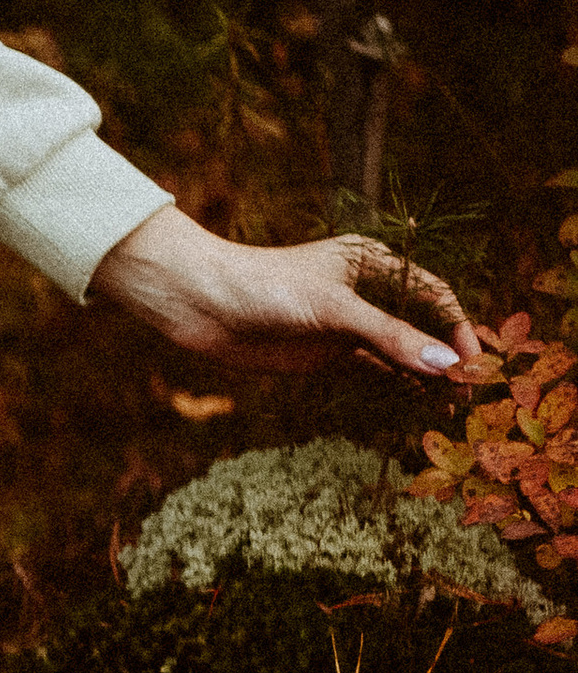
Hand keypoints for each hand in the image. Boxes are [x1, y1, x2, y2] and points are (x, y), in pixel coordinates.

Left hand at [90, 205, 477, 381]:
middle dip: (444, 357)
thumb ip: (389, 337)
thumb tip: (444, 366)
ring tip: (450, 409)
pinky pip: (372, 373)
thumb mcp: (332, 310)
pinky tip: (416, 409)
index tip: (474, 363)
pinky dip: (394, 389)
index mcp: (374, 263)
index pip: (434, 294)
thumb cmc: (264, 286)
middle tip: (470, 394)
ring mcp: (345, 325)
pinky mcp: (325, 354)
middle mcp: (365, 292)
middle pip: (420, 326)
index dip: (458, 328)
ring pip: (398, 353)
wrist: (199, 303)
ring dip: (422, 378)